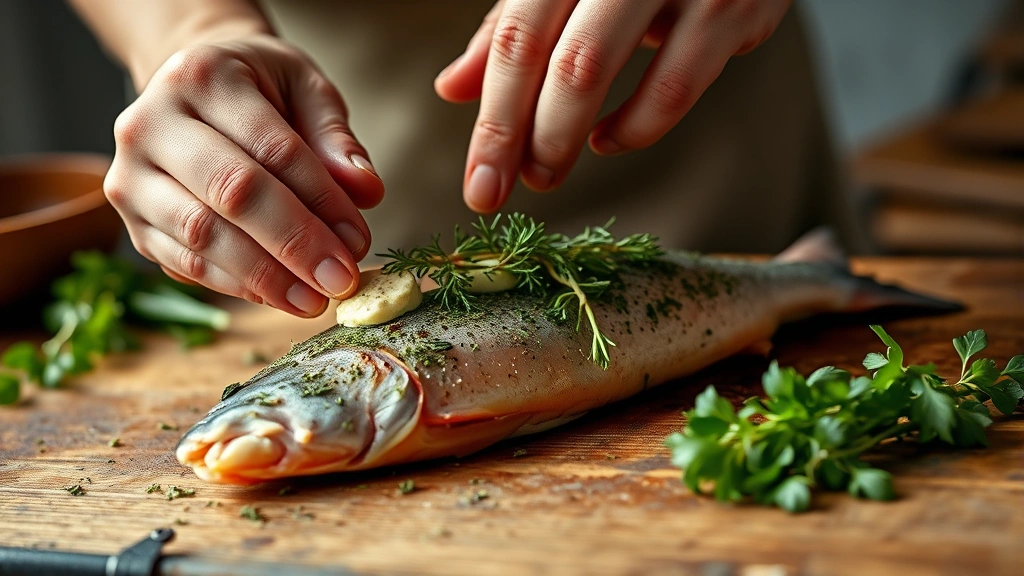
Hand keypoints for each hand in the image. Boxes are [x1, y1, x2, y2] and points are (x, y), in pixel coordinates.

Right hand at [105, 34, 383, 316]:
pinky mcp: (131, 221)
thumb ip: (336, 139)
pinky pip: (185, 263)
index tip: (358, 240)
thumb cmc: (260, 90)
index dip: (320, 200)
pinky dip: (237, 286)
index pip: (272, 149)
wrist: (194, 91)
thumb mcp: (306, 90)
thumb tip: (366, 191)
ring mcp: (131, 176)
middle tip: (341, 280)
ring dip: (266, 277)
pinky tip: (281, 297)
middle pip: (231, 193)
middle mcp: (150, 123)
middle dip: (295, 244)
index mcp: (202, 76)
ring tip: (315, 300)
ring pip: (202, 236)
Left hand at [435, 0, 790, 212]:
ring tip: (547, 171)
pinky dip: (635, 127)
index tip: (480, 183)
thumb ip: (510, 28)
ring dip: (570, 138)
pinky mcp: (733, 7)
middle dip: (529, 139)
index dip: (495, 120)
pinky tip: (608, 139)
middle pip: (561, 63)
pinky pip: (676, 87)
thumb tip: (451, 89)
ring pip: (605, 70)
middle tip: (510, 187)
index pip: (516, 40)